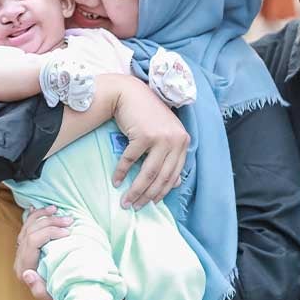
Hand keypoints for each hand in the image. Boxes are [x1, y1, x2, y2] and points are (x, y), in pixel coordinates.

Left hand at [13, 205, 71, 299]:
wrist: (60, 295)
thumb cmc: (58, 295)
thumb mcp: (50, 297)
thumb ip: (37, 289)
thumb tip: (27, 274)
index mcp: (24, 268)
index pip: (32, 241)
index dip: (49, 232)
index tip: (68, 232)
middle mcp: (20, 259)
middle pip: (30, 231)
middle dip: (50, 222)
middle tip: (69, 220)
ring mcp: (22, 253)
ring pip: (27, 227)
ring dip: (42, 216)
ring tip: (57, 210)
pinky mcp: (26, 249)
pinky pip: (27, 228)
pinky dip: (34, 217)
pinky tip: (38, 209)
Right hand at [110, 77, 188, 208]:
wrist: (129, 93)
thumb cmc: (145, 114)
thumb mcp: (164, 134)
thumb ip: (171, 156)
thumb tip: (176, 183)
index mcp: (183, 141)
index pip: (174, 174)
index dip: (162, 191)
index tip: (150, 203)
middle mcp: (176, 140)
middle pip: (162, 177)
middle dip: (147, 196)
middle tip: (135, 207)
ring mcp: (161, 137)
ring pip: (148, 173)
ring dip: (135, 190)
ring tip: (125, 201)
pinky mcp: (145, 135)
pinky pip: (131, 160)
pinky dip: (121, 172)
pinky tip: (116, 181)